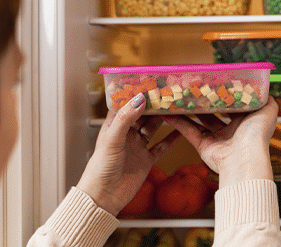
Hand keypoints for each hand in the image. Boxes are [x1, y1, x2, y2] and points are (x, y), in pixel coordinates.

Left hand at [77, 93, 179, 215]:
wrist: (104, 196)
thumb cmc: (100, 168)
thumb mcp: (112, 140)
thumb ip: (126, 119)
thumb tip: (139, 99)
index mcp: (114, 126)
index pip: (125, 105)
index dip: (136, 94)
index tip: (149, 83)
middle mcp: (126, 134)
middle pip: (142, 115)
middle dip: (153, 105)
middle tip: (167, 93)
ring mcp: (137, 147)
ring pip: (153, 128)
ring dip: (163, 119)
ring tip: (175, 108)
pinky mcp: (146, 159)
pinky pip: (161, 146)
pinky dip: (171, 139)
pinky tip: (181, 132)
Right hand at [161, 97, 278, 188]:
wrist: (245, 158)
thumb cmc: (257, 134)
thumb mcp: (268, 111)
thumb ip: (267, 99)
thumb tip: (265, 88)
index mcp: (245, 122)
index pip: (233, 105)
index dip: (224, 94)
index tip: (213, 82)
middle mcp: (231, 130)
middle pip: (215, 112)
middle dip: (205, 101)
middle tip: (194, 88)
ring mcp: (216, 139)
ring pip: (200, 121)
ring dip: (189, 110)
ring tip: (179, 97)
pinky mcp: (203, 146)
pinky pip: (189, 132)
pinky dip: (178, 123)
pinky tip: (168, 113)